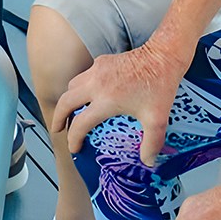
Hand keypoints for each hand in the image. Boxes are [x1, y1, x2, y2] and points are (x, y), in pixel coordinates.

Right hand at [54, 40, 189, 164]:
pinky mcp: (101, 62)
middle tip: (58, 128)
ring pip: (72, 86)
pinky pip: (84, 76)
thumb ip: (151, 144)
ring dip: (69, 100)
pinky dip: (81, 86)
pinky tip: (91, 93)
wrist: (162, 57)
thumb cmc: (160, 88)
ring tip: (71, 111)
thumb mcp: (157, 120)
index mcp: (106, 101)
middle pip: (65, 102)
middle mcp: (95, 85)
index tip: (74, 147)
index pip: (80, 123)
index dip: (74, 138)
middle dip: (58, 117)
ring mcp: (96, 71)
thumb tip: (148, 162)